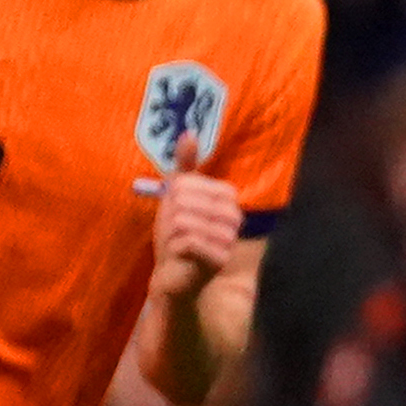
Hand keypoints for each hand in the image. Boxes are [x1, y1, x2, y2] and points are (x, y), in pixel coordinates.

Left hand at [140, 136, 242, 305]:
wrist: (173, 273)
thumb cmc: (177, 233)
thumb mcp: (176, 196)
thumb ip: (185, 166)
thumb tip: (188, 133)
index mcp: (227, 198)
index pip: (190, 182)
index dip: (175, 196)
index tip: (177, 210)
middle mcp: (234, 217)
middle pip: (185, 201)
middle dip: (171, 216)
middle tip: (174, 231)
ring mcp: (229, 239)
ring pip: (185, 222)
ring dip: (172, 233)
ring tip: (176, 243)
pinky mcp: (220, 261)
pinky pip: (189, 242)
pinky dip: (175, 247)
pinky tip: (179, 254)